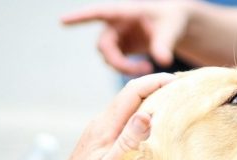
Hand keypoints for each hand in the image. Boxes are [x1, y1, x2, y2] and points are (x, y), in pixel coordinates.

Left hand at [31, 73, 175, 159]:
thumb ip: (127, 143)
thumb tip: (146, 115)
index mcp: (104, 127)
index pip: (132, 91)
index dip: (156, 81)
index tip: (180, 80)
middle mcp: (102, 124)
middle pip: (132, 95)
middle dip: (158, 88)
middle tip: (186, 90)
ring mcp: (102, 133)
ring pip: (130, 108)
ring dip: (153, 102)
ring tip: (178, 104)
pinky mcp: (104, 143)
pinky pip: (128, 122)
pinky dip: (147, 117)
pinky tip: (159, 126)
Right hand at [62, 1, 190, 74]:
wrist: (174, 25)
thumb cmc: (171, 20)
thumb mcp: (171, 29)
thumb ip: (164, 44)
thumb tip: (163, 62)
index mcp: (124, 12)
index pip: (99, 13)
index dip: (80, 17)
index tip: (62, 21)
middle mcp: (115, 24)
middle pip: (104, 45)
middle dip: (118, 62)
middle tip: (142, 70)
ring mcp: (116, 37)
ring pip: (108, 56)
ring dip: (124, 67)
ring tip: (147, 68)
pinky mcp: (121, 48)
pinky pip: (116, 62)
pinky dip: (128, 69)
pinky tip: (145, 68)